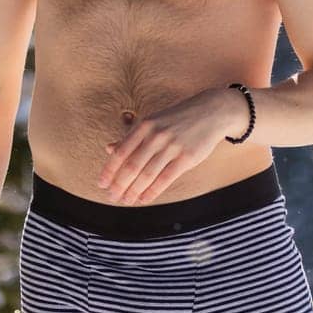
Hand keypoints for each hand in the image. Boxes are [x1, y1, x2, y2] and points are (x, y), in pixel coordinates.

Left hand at [97, 86, 245, 204]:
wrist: (210, 112)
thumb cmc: (177, 119)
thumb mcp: (152, 122)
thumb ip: (130, 136)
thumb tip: (109, 148)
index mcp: (144, 126)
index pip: (121, 152)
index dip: (109, 170)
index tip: (102, 184)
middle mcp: (156, 135)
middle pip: (131, 166)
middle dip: (119, 185)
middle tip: (112, 197)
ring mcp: (172, 146)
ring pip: (147, 175)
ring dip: (134, 191)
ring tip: (126, 200)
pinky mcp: (186, 157)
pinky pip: (165, 179)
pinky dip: (152, 191)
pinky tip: (144, 199)